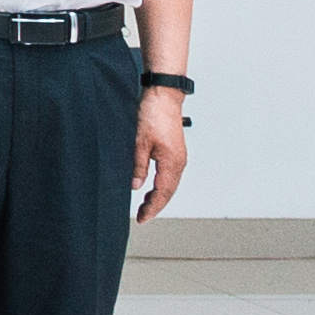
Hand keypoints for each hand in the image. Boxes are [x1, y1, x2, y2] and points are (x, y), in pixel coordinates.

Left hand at [132, 85, 189, 221]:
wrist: (163, 95)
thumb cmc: (152, 114)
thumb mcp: (139, 142)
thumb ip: (138, 166)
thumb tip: (136, 186)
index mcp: (172, 162)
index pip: (163, 193)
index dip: (152, 208)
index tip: (142, 218)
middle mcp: (179, 161)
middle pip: (169, 191)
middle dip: (156, 205)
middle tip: (142, 216)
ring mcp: (178, 156)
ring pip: (170, 183)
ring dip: (158, 195)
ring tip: (145, 205)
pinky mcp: (175, 150)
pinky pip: (169, 174)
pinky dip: (161, 184)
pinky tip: (151, 186)